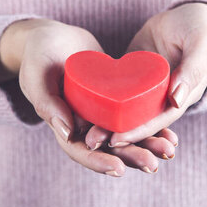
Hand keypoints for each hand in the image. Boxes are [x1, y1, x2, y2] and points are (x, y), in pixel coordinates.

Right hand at [0, 18, 177, 175]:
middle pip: (108, 149)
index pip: (80, 151)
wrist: (54, 37)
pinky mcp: (115, 99)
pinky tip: (171, 131)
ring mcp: (100, 113)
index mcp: (62, 125)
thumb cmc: (38, 53)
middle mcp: (83, 124)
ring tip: (169, 150)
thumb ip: (47, 102)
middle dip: (131, 157)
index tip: (119, 168)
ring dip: (147, 145)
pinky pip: (133, 115)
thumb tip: (68, 132)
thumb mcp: (36, 74)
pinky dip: (151, 124)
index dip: (99, 162)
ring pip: (125, 136)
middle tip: (153, 163)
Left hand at [85, 2, 206, 147]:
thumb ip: (193, 70)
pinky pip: (118, 90)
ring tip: (84, 132)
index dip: (139, 132)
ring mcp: (148, 88)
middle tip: (91, 141)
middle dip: (117, 133)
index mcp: (183, 97)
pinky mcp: (134, 76)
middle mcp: (165, 98)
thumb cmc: (200, 27)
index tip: (116, 140)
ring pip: (127, 110)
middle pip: (140, 121)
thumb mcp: (202, 45)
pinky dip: (104, 101)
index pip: (159, 120)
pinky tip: (83, 106)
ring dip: (108, 122)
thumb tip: (176, 100)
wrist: (187, 13)